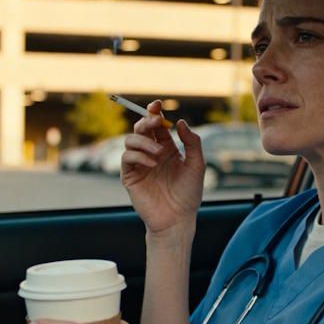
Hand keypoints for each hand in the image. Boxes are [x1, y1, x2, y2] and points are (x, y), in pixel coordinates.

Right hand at [120, 101, 204, 235]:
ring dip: (144, 141)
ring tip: (159, 152)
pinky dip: (138, 156)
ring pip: (131, 140)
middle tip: (156, 122)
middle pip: (141, 128)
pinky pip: (127, 158)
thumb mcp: (196, 165)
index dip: (155, 113)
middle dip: (147, 121)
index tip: (157, 105)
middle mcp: (151, 153)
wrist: (178, 218)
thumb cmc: (189, 193)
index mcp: (167, 148)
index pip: (157, 125)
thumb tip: (180, 122)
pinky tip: (152, 163)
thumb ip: (192, 142)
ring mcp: (139, 164)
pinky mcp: (130, 176)